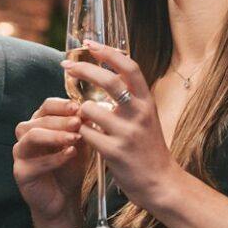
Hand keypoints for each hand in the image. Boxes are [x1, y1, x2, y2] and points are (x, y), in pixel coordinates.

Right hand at [12, 98, 89, 224]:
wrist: (64, 198)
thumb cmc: (70, 168)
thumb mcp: (80, 145)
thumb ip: (82, 129)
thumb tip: (90, 112)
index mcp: (40, 123)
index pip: (47, 106)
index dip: (62, 105)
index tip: (78, 108)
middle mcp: (26, 134)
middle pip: (40, 119)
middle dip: (61, 120)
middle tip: (79, 122)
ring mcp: (21, 152)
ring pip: (33, 136)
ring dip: (55, 135)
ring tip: (75, 138)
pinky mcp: (20, 171)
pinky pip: (35, 162)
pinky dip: (55, 157)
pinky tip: (70, 154)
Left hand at [62, 42, 181, 207]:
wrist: (161, 183)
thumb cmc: (149, 149)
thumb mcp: (146, 118)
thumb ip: (130, 99)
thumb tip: (107, 76)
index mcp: (147, 102)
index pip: (130, 67)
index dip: (109, 53)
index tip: (90, 44)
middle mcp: (140, 113)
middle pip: (108, 81)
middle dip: (83, 69)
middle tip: (66, 66)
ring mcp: (127, 133)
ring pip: (89, 108)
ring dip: (79, 111)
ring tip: (81, 119)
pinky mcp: (115, 152)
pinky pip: (86, 133)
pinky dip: (79, 132)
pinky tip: (82, 137)